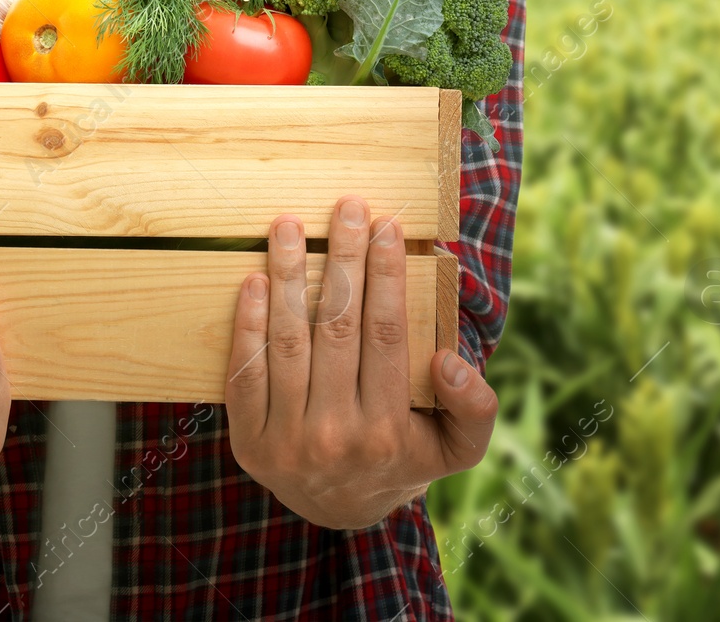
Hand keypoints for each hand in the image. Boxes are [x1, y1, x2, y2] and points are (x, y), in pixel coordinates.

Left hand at [224, 198, 498, 528]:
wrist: (339, 510)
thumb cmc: (402, 460)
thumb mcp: (456, 447)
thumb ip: (474, 409)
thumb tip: (448, 361)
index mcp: (387, 432)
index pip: (388, 335)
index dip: (387, 275)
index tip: (387, 227)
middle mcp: (334, 436)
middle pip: (337, 328)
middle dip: (343, 260)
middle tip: (346, 209)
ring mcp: (285, 439)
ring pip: (288, 342)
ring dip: (288, 277)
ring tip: (290, 226)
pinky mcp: (247, 439)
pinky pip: (245, 371)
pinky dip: (248, 323)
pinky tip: (254, 280)